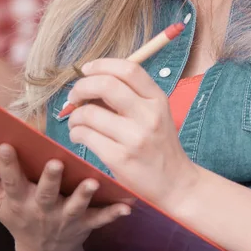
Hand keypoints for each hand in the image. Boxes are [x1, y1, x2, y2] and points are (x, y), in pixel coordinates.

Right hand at [0, 144, 130, 250]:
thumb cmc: (19, 219)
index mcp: (19, 201)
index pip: (10, 181)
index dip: (7, 165)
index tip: (6, 145)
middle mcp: (41, 210)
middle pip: (45, 194)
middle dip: (50, 180)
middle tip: (55, 163)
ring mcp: (64, 218)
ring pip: (75, 207)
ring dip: (84, 195)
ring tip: (93, 182)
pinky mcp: (84, 224)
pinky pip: (100, 220)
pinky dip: (113, 213)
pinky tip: (127, 206)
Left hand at [67, 59, 200, 211]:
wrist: (176, 185)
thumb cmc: (158, 146)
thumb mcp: (154, 115)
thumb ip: (128, 97)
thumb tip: (90, 82)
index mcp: (157, 99)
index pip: (128, 69)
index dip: (101, 65)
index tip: (86, 70)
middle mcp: (148, 115)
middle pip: (106, 85)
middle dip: (81, 87)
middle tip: (74, 97)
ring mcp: (135, 138)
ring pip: (89, 113)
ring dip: (74, 115)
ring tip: (76, 121)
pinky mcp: (120, 158)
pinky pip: (86, 136)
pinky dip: (75, 133)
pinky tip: (79, 136)